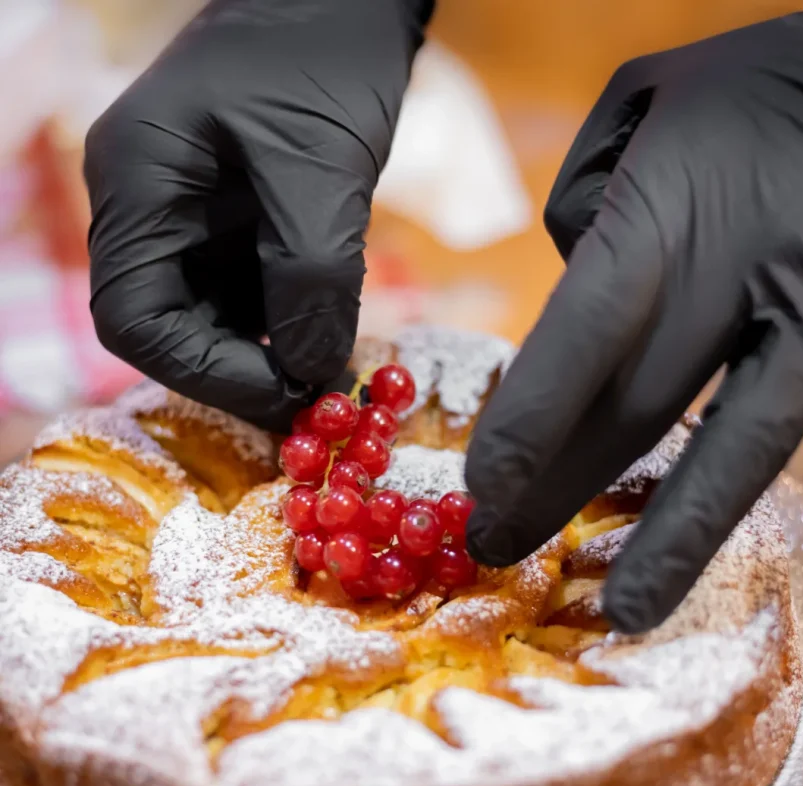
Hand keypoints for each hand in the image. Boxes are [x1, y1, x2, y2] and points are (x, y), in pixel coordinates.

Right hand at [84, 0, 429, 429]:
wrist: (344, 0)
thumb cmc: (322, 54)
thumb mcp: (319, 164)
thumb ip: (312, 273)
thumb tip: (308, 370)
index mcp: (138, 183)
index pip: (133, 317)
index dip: (202, 372)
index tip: (281, 395)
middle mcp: (150, 209)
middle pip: (167, 329)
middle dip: (239, 374)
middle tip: (314, 405)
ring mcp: (189, 220)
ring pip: (210, 322)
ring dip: (265, 359)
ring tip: (331, 377)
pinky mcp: (233, 228)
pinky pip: (246, 300)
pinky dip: (284, 330)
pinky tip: (329, 341)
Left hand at [466, 13, 802, 633]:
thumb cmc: (755, 87)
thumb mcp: (652, 105)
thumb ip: (590, 199)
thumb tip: (570, 282)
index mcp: (681, 204)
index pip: (588, 333)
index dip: (534, 420)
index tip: (484, 489)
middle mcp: (752, 272)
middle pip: (644, 408)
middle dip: (566, 489)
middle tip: (499, 550)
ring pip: (742, 450)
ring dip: (673, 539)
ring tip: (623, 611)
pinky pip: (783, 435)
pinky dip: (732, 494)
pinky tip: (693, 544)